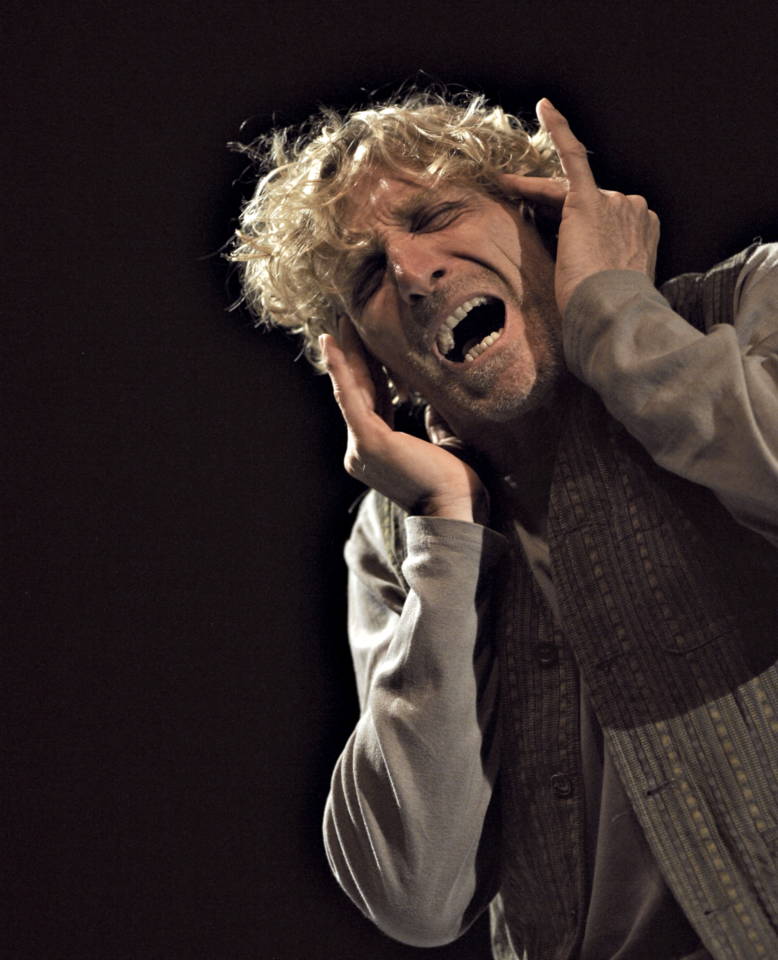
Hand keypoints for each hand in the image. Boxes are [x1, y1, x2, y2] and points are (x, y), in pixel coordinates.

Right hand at [320, 318, 487, 522]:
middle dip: (354, 356)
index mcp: (379, 452)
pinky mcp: (368, 440)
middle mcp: (362, 450)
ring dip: (346, 354)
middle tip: (347, 324)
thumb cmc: (459, 486)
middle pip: (360, 393)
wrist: (457, 511)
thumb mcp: (447, 445)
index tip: (369, 343)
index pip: (374, 403)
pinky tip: (332, 343)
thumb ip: (436, 424)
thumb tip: (435, 402)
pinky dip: (340, 368)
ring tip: (340, 324)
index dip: (371, 371)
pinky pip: (351, 396)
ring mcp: (362, 446)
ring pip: (353, 390)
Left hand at [499, 99, 659, 312]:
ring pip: (564, 193)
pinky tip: (544, 106)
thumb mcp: (610, 285)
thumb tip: (576, 268)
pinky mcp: (586, 200)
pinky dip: (558, 130)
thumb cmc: (607, 311)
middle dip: (550, 212)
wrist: (612, 313)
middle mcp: (632, 208)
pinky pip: (572, 155)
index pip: (599, 217)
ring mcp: (613, 201)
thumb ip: (600, 264)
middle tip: (516, 209)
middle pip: (582, 203)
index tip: (560, 236)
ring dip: (533, 194)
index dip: (571, 225)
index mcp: (642, 229)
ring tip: (505, 188)